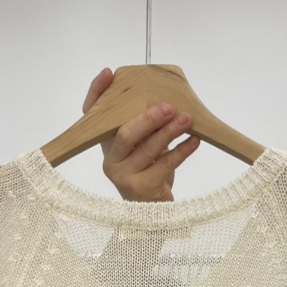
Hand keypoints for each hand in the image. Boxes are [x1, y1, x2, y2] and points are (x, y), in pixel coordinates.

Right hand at [83, 68, 200, 201]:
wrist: (152, 213)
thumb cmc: (148, 173)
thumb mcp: (141, 147)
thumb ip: (143, 126)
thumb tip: (164, 95)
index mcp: (106, 145)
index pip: (92, 115)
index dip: (97, 93)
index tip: (108, 73)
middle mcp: (110, 160)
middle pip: (124, 133)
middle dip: (148, 117)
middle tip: (169, 106)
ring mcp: (124, 176)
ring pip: (147, 149)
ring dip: (170, 131)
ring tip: (187, 119)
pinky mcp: (142, 189)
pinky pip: (165, 165)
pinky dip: (182, 151)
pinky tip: (194, 141)